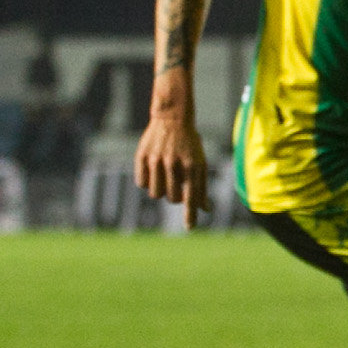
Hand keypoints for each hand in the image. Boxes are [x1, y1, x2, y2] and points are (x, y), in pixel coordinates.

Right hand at [133, 109, 210, 229]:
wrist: (172, 118)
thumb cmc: (190, 145)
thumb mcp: (200, 163)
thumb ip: (201, 187)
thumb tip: (206, 210)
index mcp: (192, 166)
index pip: (191, 197)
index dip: (190, 215)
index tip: (190, 228)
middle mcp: (174, 165)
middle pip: (172, 199)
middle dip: (175, 197)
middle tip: (176, 185)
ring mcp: (156, 160)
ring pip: (155, 193)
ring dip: (160, 191)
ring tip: (165, 179)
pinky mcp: (141, 157)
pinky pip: (141, 183)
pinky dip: (147, 182)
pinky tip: (153, 172)